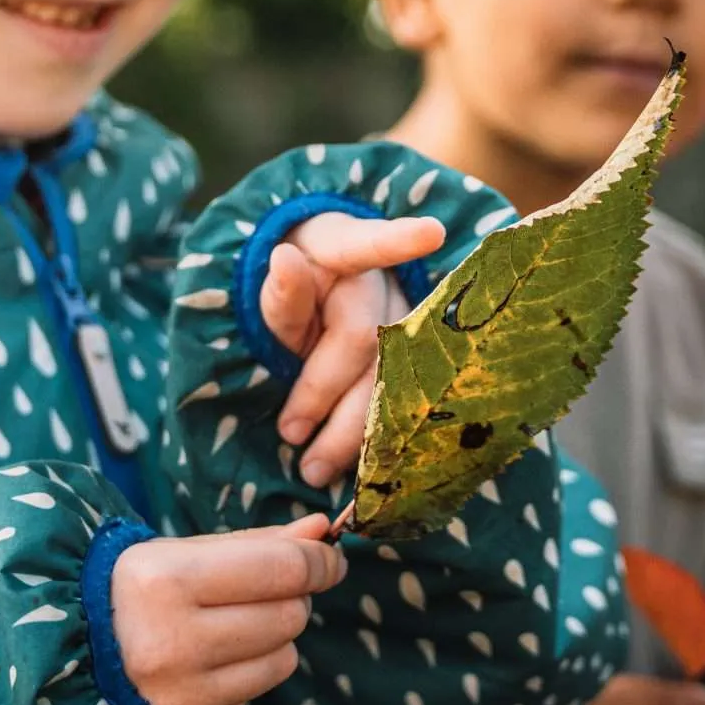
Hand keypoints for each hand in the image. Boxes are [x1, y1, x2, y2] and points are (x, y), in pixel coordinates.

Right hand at [109, 514, 344, 704]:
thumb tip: (321, 530)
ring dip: (278, 634)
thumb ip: (261, 542)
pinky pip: (260, 688)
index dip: (319, 561)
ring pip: (284, 656)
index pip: (280, 569)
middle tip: (269, 589)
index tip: (330, 558)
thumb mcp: (191, 551)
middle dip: (294, 596)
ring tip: (240, 621)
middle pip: (288, 614)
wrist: (86, 646)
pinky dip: (256, 667)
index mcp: (165, 579)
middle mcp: (170, 638)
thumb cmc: (147, 587)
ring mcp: (180, 688)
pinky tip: (221, 654)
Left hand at [259, 211, 443, 488]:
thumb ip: (281, 295)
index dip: (399, 240)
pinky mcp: (417, 360)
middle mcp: (386, 281)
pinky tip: (385, 471)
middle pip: (363, 339)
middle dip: (324, 391)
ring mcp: (408, 321)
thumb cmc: (294, 289)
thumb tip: (284, 260)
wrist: (320, 290)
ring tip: (314, 469)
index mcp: (343, 248)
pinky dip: (387, 435)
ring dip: (352, 429)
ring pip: (388, 379)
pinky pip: (402, 401)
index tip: (430, 233)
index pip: (368, 244)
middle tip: (289, 435)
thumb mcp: (274, 288)